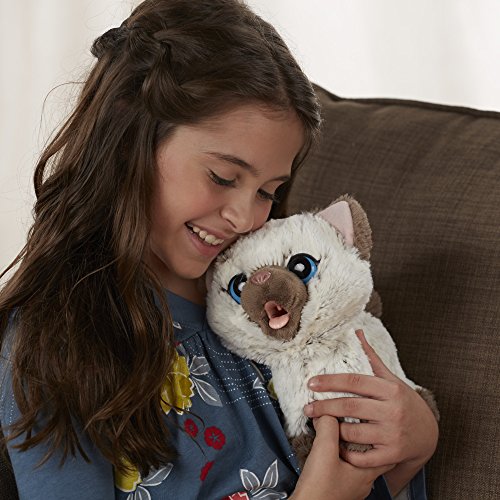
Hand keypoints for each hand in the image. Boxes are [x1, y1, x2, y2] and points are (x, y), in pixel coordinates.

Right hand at [291, 415, 393, 499]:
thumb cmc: (319, 487)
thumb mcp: (324, 450)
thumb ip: (329, 426)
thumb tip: (327, 412)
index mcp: (367, 473)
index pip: (387, 452)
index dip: (383, 435)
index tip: (376, 422)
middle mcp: (362, 483)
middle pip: (371, 457)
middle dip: (365, 439)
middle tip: (357, 424)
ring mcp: (350, 489)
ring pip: (356, 464)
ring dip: (349, 449)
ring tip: (339, 435)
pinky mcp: (336, 491)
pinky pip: (343, 471)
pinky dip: (339, 458)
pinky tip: (327, 452)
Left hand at [303, 330, 437, 493]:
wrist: (428, 433)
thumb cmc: (403, 401)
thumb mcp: (390, 378)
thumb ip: (371, 358)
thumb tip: (357, 332)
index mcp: (390, 389)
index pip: (355, 381)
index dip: (330, 381)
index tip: (311, 383)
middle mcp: (392, 410)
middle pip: (350, 406)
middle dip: (324, 407)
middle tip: (307, 408)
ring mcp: (393, 434)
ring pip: (354, 432)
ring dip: (333, 430)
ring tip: (318, 426)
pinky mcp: (392, 455)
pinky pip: (363, 457)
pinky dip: (347, 453)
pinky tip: (336, 448)